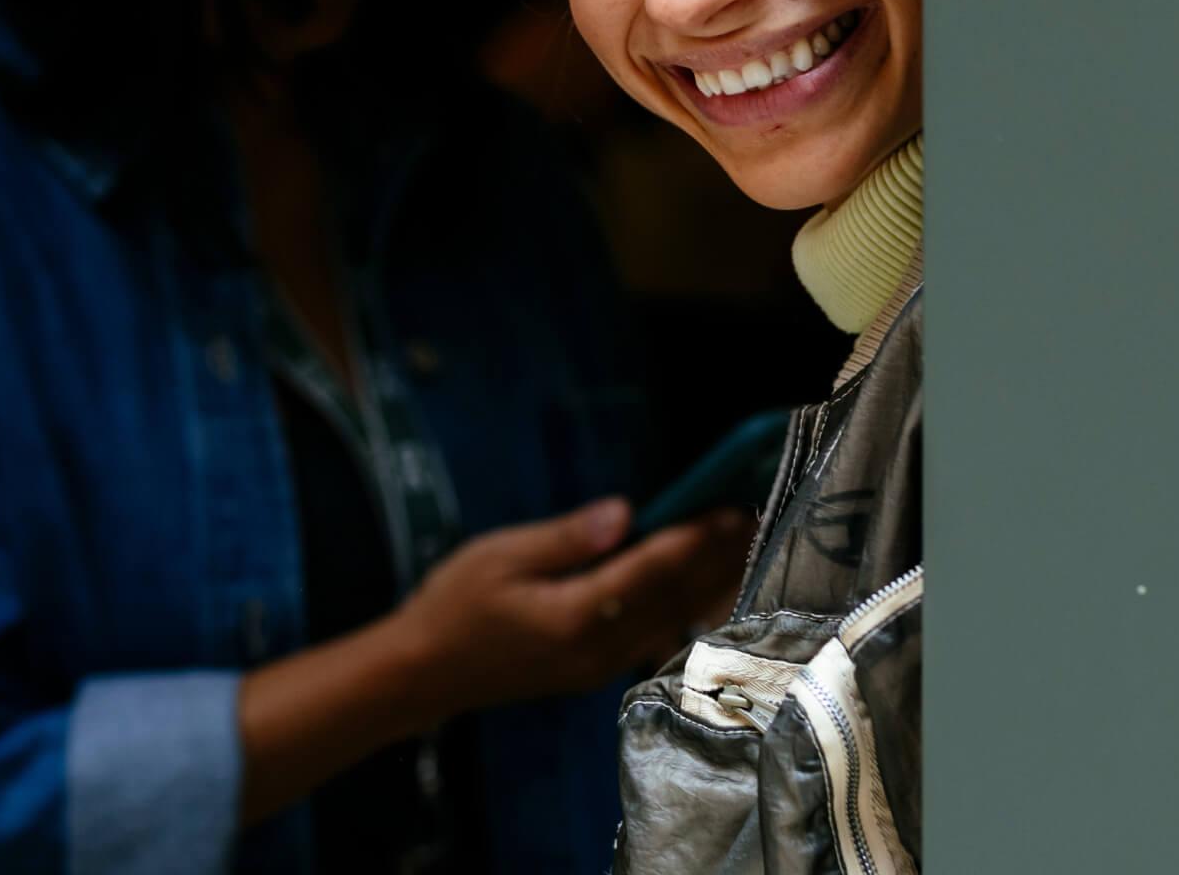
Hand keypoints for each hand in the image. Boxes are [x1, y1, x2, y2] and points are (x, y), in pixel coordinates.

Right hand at [387, 497, 751, 726]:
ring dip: (709, 584)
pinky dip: (685, 610)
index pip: (651, 572)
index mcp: (576, 616)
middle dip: (716, 559)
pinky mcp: (595, 671)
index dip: (693, 539)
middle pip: (674, 600)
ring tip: (741, 548)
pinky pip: (656, 638)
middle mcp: (599, 648)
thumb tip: (624, 511)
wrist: (423, 672)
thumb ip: (568, 538)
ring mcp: (601, 666)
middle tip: (755, 519)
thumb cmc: (453, 604)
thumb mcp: (501, 556)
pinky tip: (704, 591)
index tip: (728, 507)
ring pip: (672, 622)